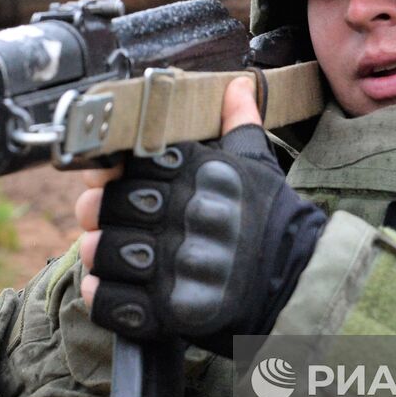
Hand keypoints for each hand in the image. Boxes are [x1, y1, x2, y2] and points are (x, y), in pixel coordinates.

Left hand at [76, 77, 325, 355]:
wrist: (298, 282)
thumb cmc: (272, 221)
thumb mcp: (258, 165)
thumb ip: (239, 124)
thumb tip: (237, 87)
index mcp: (196, 175)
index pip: (127, 159)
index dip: (108, 167)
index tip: (106, 174)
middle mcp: (182, 216)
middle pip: (106, 205)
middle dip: (96, 211)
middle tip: (99, 216)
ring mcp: (174, 265)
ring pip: (103, 251)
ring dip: (97, 252)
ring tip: (106, 251)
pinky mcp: (169, 310)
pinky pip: (111, 301)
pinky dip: (100, 295)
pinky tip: (106, 286)